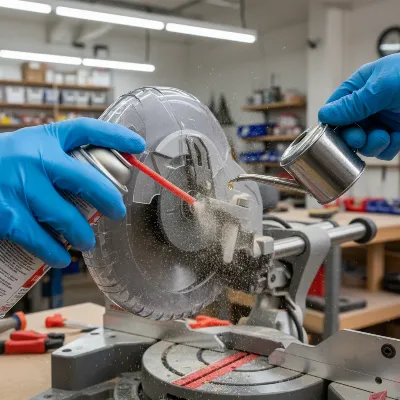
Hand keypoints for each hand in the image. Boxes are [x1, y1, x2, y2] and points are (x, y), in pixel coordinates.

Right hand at [0, 118, 144, 267]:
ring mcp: (17, 186)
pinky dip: (54, 252)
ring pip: (65, 216)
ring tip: (86, 242)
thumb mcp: (21, 150)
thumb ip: (50, 160)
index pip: (85, 130)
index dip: (115, 136)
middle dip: (109, 198)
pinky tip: (60, 259)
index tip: (137, 144)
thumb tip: (88, 181)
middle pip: (87, 178)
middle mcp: (32, 157)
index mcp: (40, 138)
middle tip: (116, 211)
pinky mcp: (4, 214)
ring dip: (81, 233)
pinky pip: (38, 238)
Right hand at [318, 54, 399, 159]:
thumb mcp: (381, 87)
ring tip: (384, 137)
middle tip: (360, 138)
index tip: (336, 133)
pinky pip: (383, 150)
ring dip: (371, 145)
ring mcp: (383, 120)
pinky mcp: (397, 134)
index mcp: (361, 86)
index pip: (335, 108)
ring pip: (363, 143)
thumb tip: (325, 114)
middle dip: (352, 137)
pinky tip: (398, 138)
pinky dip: (388, 148)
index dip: (333, 124)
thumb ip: (352, 103)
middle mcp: (369, 105)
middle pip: (347, 130)